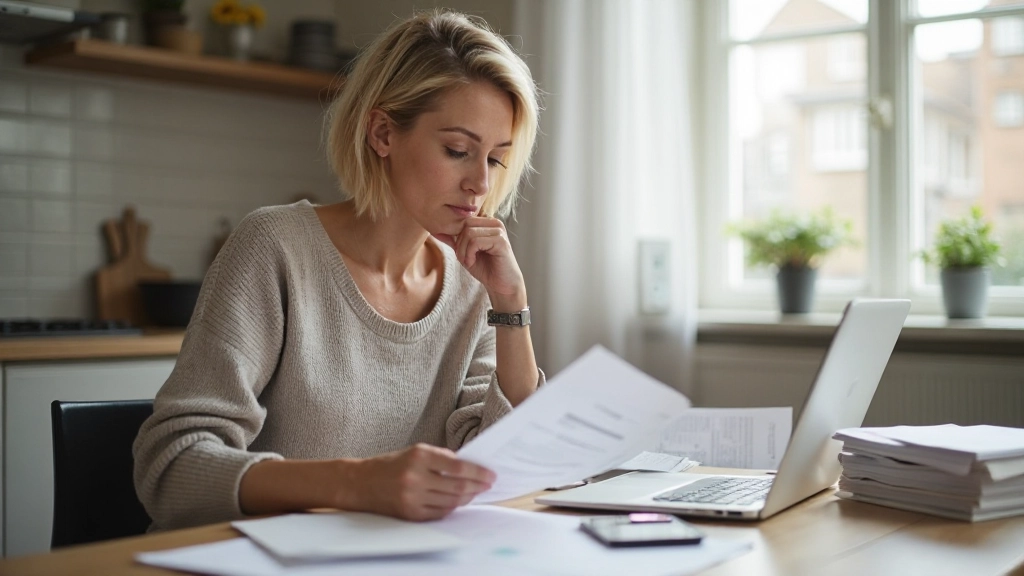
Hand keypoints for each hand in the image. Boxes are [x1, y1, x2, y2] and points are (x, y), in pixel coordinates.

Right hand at [351, 443, 494, 520]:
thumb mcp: (415, 452)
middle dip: (476, 486)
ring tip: (474, 492)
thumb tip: (468, 467)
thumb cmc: (390, 465)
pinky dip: (452, 508)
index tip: (490, 474)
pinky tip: (458, 502)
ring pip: (451, 502)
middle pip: (457, 486)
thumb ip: (440, 458)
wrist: (361, 483)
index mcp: (419, 456)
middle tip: (487, 484)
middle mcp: (415, 477)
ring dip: (467, 498)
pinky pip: (439, 513)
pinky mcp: (410, 513)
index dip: (477, 472)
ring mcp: (412, 498)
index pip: (457, 466)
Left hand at [436, 217, 526, 309]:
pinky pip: (475, 242)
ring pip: (469, 234)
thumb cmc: (485, 268)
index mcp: (487, 223)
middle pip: (465, 225)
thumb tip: (434, 230)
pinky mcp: (501, 241)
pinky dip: (469, 254)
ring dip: (464, 251)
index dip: (457, 238)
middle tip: (464, 259)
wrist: (501, 285)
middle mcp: (495, 223)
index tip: (461, 254)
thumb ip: (452, 240)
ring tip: (469, 262)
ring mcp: (499, 231)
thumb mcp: (464, 252)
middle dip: (460, 244)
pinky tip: (473, 263)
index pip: (463, 221)